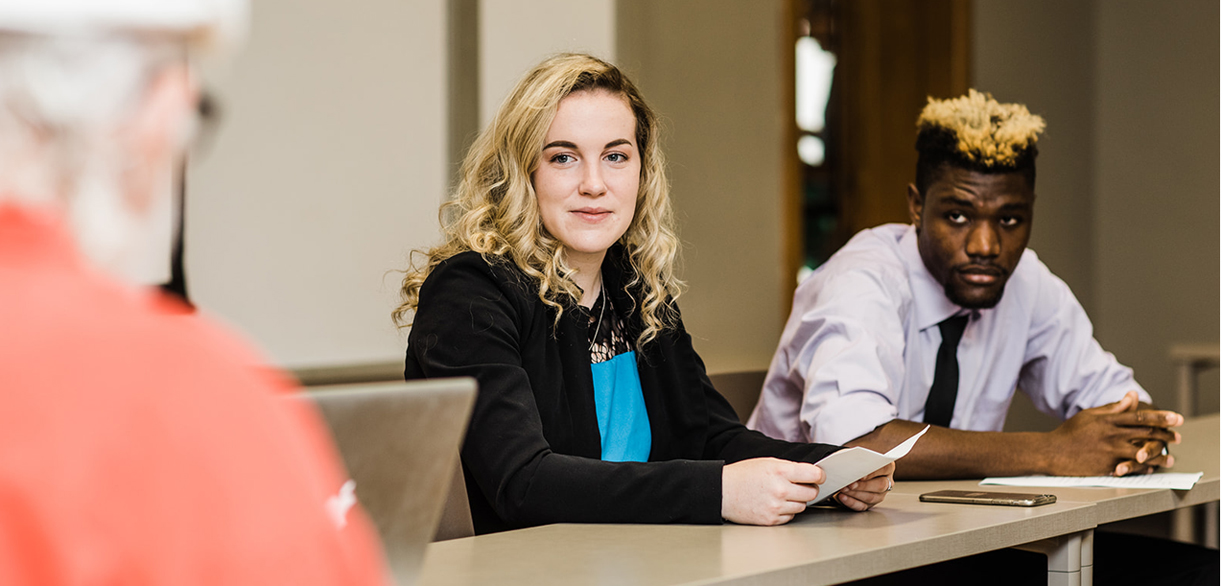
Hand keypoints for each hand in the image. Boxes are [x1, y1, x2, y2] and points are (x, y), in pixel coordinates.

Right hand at [722, 458, 824, 525]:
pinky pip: (790, 517)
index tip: (819, 476)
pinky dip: (786, 511)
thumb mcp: (767, 463)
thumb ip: (790, 468)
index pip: (814, 474)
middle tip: (799, 486)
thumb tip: (811, 474)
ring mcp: (776, 506)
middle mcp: (780, 489)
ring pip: (802, 506)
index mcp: (780, 471)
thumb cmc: (743, 475)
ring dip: (797, 501)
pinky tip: (775, 504)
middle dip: (808, 488)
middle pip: (812, 492)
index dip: (819, 475)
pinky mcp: (771, 520)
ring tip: (782, 495)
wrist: (722, 492)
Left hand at [835, 461, 894, 510]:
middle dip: (863, 485)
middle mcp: (886, 481)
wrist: (848, 471)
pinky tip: (842, 497)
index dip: (873, 472)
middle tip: (850, 484)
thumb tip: (850, 464)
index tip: (862, 475)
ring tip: (843, 489)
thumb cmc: (855, 462)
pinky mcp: (869, 504)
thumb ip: (856, 458)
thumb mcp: (855, 456)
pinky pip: (862, 506)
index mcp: (887, 467)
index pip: (885, 468)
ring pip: (871, 497)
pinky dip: (851, 502)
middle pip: (880, 485)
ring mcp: (879, 495)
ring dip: (855, 494)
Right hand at [1047, 391, 1181, 475]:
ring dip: (1159, 455)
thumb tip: (1131, 396)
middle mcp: (1112, 435)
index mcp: (1109, 420)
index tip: (1176, 418)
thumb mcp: (1090, 415)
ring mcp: (1110, 451)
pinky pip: (1131, 467)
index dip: (1161, 417)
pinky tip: (1150, 468)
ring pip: (1143, 452)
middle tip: (1177, 437)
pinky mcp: (1107, 466)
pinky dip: (1143, 468)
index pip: (1141, 416)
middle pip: (1146, 433)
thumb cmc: (1069, 433)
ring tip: (1169, 458)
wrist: (1052, 452)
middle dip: (1166, 435)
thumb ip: (1113, 407)